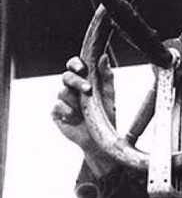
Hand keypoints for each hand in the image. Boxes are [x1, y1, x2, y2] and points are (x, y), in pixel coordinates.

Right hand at [51, 55, 116, 174]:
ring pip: (62, 92)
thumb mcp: (108, 95)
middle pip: (66, 77)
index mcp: (82, 80)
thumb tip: (104, 57)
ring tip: (85, 111)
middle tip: (88, 89)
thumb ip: (106, 76)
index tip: (82, 68)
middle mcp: (70, 88)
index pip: (75, 66)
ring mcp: (62, 100)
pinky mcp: (56, 113)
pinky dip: (67, 111)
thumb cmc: (105, 115)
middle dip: (76, 81)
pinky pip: (57, 107)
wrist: (100, 140)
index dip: (75, 64)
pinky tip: (74, 118)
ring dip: (75, 101)